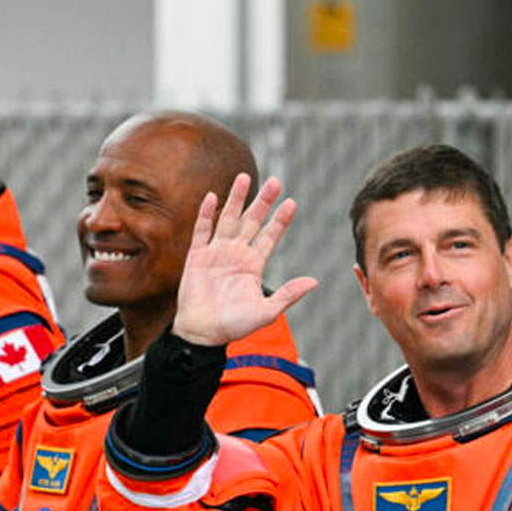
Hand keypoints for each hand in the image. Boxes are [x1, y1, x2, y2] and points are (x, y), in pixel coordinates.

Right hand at [171, 174, 317, 345]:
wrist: (203, 333)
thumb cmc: (234, 326)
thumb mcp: (267, 312)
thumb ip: (288, 295)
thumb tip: (314, 281)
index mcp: (253, 265)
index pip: (269, 236)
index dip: (280, 220)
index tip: (292, 202)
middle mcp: (236, 254)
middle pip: (251, 221)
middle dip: (263, 202)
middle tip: (275, 181)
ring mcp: (216, 253)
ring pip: (228, 219)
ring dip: (236, 199)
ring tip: (244, 177)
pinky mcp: (197, 256)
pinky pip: (202, 231)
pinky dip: (206, 214)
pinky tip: (213, 197)